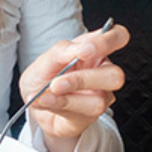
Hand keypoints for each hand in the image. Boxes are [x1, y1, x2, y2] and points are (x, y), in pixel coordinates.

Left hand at [20, 23, 128, 151]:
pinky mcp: (91, 114)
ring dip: (69, 95)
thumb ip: (61, 51)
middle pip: (115, 75)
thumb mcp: (44, 60)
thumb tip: (78, 50)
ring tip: (50, 90)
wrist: (34, 104)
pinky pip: (83, 112)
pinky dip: (61, 104)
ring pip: (100, 98)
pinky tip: (47, 100)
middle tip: (58, 81)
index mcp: (94, 50)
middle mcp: (102, 71)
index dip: (108, 41)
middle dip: (84, 79)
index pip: (117, 37)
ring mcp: (100, 95)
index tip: (84, 50)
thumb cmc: (43, 78)